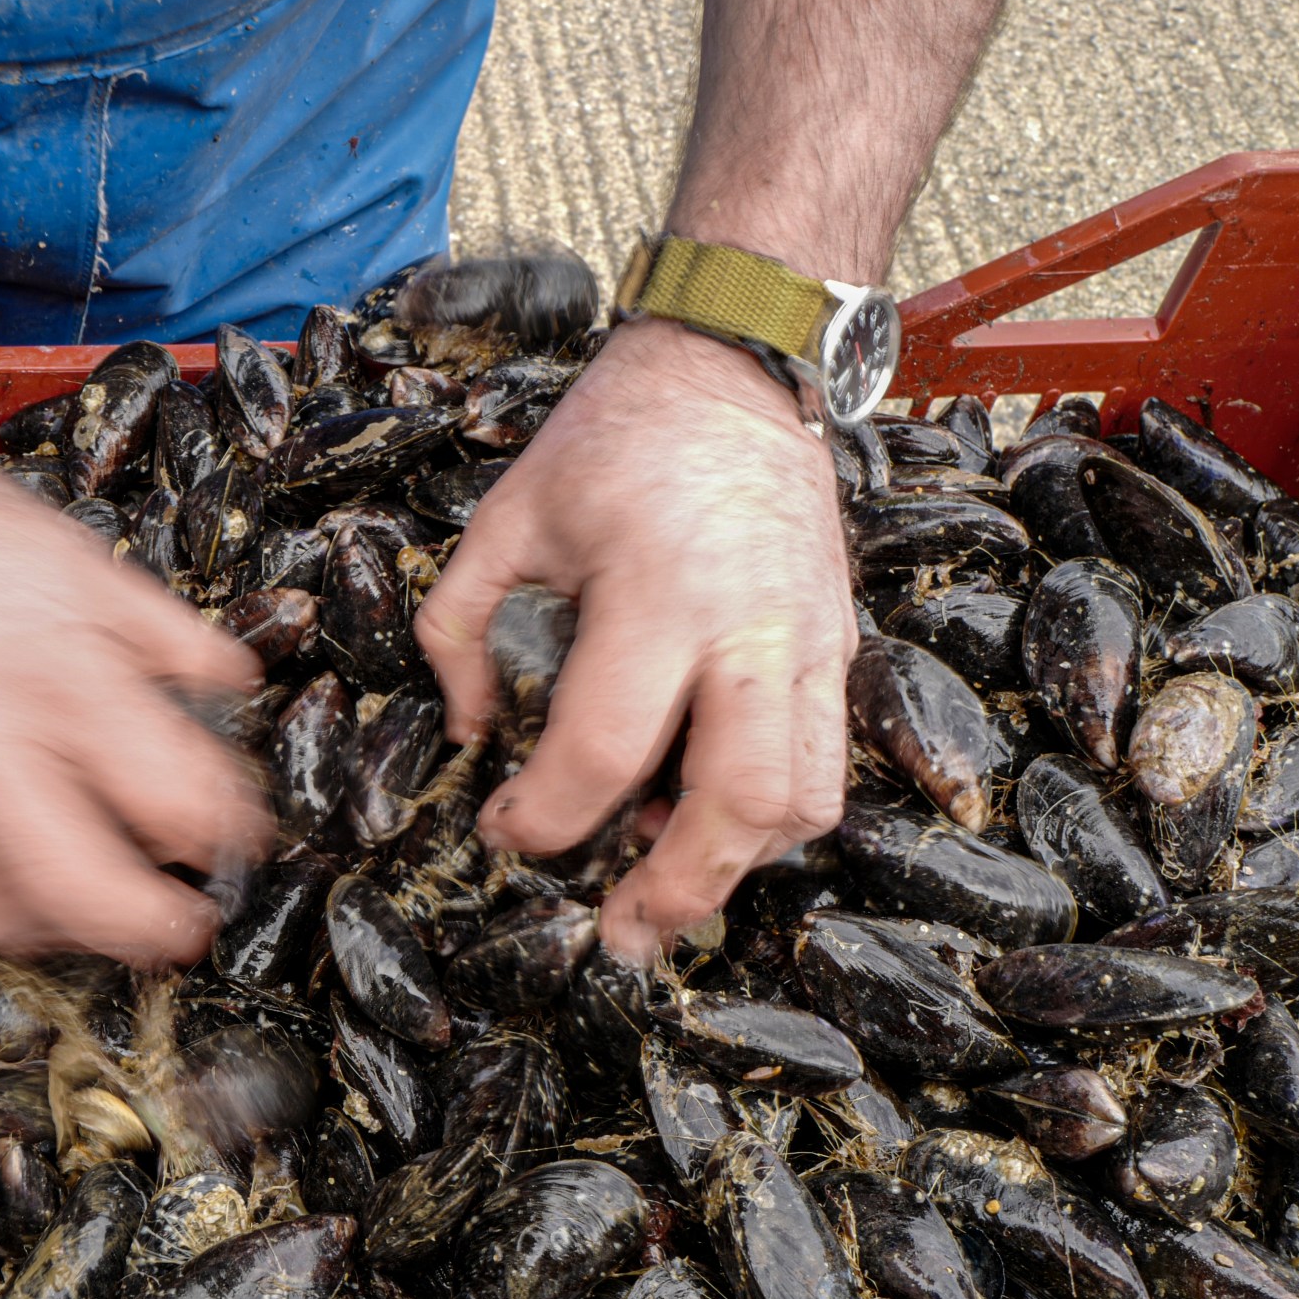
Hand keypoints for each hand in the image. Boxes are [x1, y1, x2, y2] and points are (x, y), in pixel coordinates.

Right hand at [0, 289, 272, 967]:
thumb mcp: (81, 559)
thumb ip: (165, 634)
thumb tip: (240, 692)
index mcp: (52, 670)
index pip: (171, 802)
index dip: (218, 836)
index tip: (224, 844)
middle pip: (76, 891)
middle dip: (146, 929)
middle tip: (171, 931)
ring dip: (31, 929)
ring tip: (59, 901)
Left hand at [416, 318, 855, 963]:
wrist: (736, 368)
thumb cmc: (611, 439)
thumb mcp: (506, 516)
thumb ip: (457, 626)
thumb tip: (466, 734)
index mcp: (658, 594)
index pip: (604, 750)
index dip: (544, 817)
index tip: (504, 829)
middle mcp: (751, 629)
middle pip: (736, 805)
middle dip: (673, 887)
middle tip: (616, 930)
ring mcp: (812, 641)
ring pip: (805, 800)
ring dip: (738, 866)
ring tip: (668, 892)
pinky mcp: (841, 645)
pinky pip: (828, 761)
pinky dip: (776, 815)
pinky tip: (711, 820)